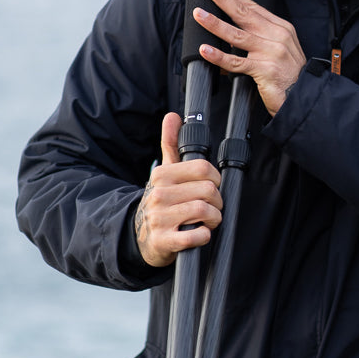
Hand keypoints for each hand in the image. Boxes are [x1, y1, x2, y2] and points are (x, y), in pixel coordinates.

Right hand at [134, 112, 222, 267]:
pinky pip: (196, 236)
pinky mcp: (164, 241)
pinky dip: (204, 235)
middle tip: (212, 206)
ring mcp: (160, 218)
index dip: (215, 179)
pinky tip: (199, 233)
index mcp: (161, 175)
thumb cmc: (161, 202)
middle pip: (208, 190)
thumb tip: (172, 117)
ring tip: (207, 220)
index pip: (203, 168)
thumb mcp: (164, 173)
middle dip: (217, 201)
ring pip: (204, 211)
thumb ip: (171, 144)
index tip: (212, 186)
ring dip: (214, 218)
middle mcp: (158, 194)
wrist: (140, 236)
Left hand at [193, 0, 306, 115]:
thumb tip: (232, 35)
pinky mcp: (265, 70)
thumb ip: (260, 39)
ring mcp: (271, 53)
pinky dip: (220, 56)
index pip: (254, 6)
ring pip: (237, 35)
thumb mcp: (280, 49)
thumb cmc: (290, 76)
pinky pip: (237, 62)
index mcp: (281, 28)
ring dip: (216, 24)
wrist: (304, 97)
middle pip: (245, 14)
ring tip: (199, 14)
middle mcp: (277, 37)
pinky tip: (206, 50)